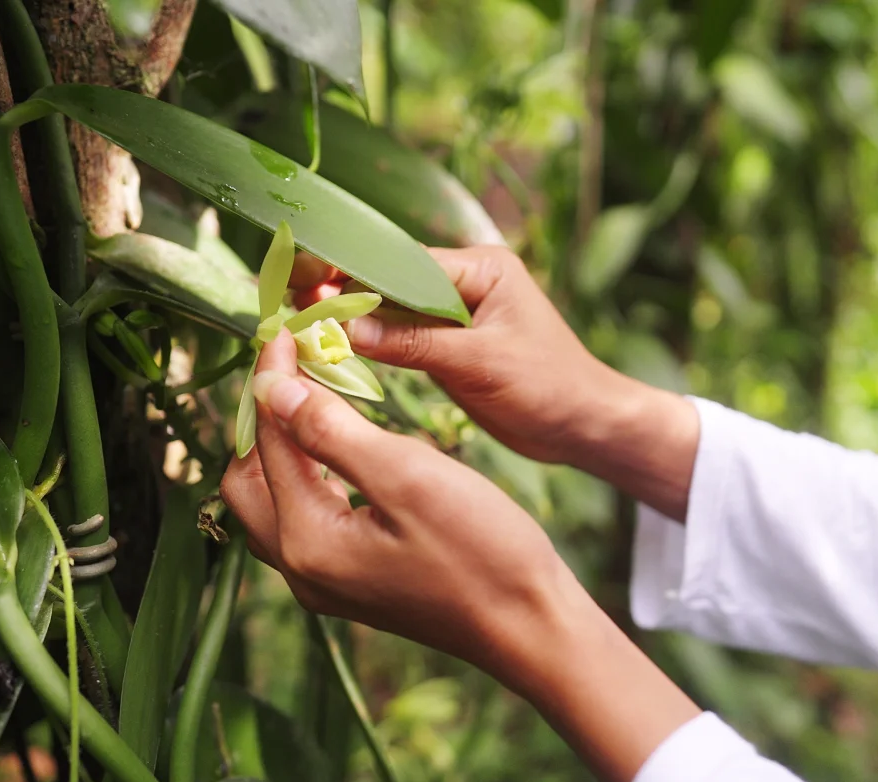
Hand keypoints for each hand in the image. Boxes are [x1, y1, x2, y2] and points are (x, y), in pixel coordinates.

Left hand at [220, 332, 576, 675]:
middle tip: (294, 370)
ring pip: (273, 503)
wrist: (530, 625)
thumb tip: (272, 390)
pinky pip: (305, 521)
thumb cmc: (482, 549)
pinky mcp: (353, 584)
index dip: (273, 381)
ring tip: (315, 400)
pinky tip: (343, 451)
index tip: (287, 332)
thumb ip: (330, 431)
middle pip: (245, 482)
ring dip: (282, 449)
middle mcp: (302, 570)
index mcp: (308, 541)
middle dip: (262, 421)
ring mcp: (326, 584)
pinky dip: (309, 478)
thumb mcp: (407, 475)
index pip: (266, 442)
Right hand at [327, 246, 699, 520]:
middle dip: (344, 292)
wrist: (585, 425)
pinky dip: (373, 342)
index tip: (307, 281)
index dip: (353, 271)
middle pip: (391, 280)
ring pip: (393, 309)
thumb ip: (414, 343)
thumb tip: (346, 327)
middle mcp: (466, 283)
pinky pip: (403, 336)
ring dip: (354, 318)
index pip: (403, 261)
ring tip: (301, 324)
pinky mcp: (452, 345)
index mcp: (481, 269)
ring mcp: (458, 314)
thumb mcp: (480, 363)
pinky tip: (337, 349)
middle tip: (292, 304)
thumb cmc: (549, 386)